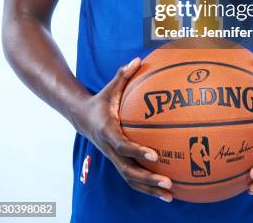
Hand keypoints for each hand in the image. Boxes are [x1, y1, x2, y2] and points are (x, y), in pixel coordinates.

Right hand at [75, 58, 172, 201]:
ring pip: (131, 179)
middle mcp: (110, 149)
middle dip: (148, 178)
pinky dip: (147, 187)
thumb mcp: (110, 87)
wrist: (82, 118)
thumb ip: (123, 75)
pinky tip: (165, 191)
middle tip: (168, 182)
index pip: (123, 145)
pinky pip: (132, 178)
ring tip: (170, 195)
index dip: (137, 151)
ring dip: (149, 189)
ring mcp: (113, 158)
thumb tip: (138, 59)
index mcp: (108, 131)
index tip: (155, 155)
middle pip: (128, 170)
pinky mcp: (118, 162)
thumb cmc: (101, 100)